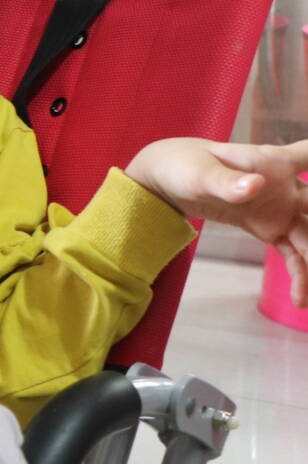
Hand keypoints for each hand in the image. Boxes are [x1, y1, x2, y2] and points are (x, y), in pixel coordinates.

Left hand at [125, 137, 307, 305]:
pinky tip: (300, 299)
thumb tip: (254, 186)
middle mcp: (285, 186)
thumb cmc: (185, 166)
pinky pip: (294, 254)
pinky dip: (301, 275)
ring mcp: (281, 209)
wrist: (169, 181)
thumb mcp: (200, 174)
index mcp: (272, 163)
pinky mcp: (271, 229)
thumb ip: (226, 182)